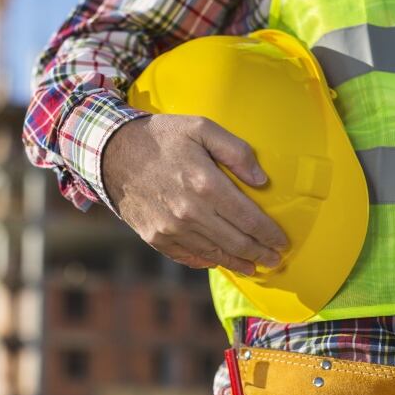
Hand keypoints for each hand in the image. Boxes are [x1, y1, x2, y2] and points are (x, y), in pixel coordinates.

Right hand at [102, 114, 287, 274]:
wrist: (112, 152)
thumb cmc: (161, 136)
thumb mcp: (201, 128)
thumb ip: (236, 151)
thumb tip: (262, 181)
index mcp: (205, 184)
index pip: (250, 219)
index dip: (270, 235)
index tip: (282, 242)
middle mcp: (190, 212)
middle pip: (236, 243)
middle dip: (260, 254)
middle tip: (274, 260)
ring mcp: (171, 229)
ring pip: (215, 255)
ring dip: (238, 263)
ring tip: (253, 266)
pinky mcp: (156, 237)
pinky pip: (188, 257)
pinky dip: (208, 261)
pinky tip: (219, 261)